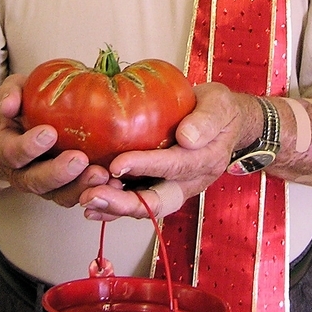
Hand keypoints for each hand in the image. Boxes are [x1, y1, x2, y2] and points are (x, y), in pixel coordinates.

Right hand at [0, 74, 117, 206]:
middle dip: (57, 172)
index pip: (12, 152)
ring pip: (58, 195)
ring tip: (100, 174)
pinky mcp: (66, 189)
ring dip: (79, 187)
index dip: (29, 146)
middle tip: (79, 159)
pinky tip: (113, 182)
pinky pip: (78, 196)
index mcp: (6, 149)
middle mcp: (22, 172)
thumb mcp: (16, 90)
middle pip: (35, 181)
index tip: (49, 132)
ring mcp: (45, 185)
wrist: (33, 124)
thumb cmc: (26, 104)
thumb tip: (8, 106)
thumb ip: (10, 93)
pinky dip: (95, 191)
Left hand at [79, 83, 260, 219]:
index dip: (146, 166)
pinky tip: (90, 202)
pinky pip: (138, 200)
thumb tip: (187, 138)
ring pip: (145, 206)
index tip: (118, 163)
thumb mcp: (220, 104)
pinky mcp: (161, 185)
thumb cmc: (219, 109)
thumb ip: (206, 119)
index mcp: (206, 160)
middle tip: (93, 195)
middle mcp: (191, 181)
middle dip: (124, 203)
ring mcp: (175, 187)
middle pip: (158, 201)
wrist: (224, 120)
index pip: (175, 166)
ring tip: (87, 199)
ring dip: (115, 207)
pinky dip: (114, 206)